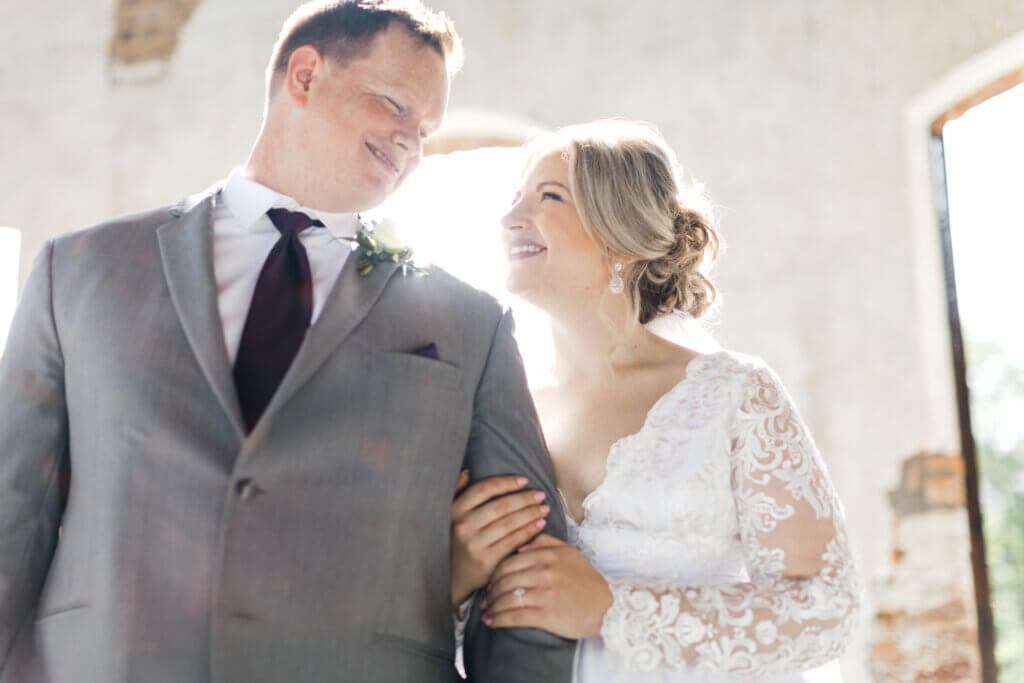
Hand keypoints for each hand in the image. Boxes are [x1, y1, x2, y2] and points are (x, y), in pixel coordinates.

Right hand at [450, 471, 550, 610]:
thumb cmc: (455, 541)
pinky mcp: (487, 561)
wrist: (452, 577)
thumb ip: (456, 492)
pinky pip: (513, 541)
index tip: (524, 480)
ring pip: (509, 523)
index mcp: (455, 510)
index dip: (507, 482)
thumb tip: (467, 471)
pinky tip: (540, 525)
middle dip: (524, 498)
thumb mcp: (449, 516)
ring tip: (544, 508)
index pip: (485, 489)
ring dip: (531, 514)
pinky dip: (529, 531)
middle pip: (501, 506)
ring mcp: (475, 544)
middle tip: (540, 495)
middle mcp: (463, 525)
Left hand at [481, 533, 612, 638]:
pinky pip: (514, 616)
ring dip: (492, 607)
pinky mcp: (547, 615)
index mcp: (548, 555)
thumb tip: (519, 546)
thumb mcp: (569, 552)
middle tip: (485, 599)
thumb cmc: (586, 580)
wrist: (608, 606)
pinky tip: (491, 622)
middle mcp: (545, 571)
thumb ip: (544, 543)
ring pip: (506, 598)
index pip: (509, 561)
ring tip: (486, 612)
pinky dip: (498, 620)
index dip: (494, 573)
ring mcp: (545, 593)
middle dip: (490, 591)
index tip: (490, 582)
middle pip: (504, 579)